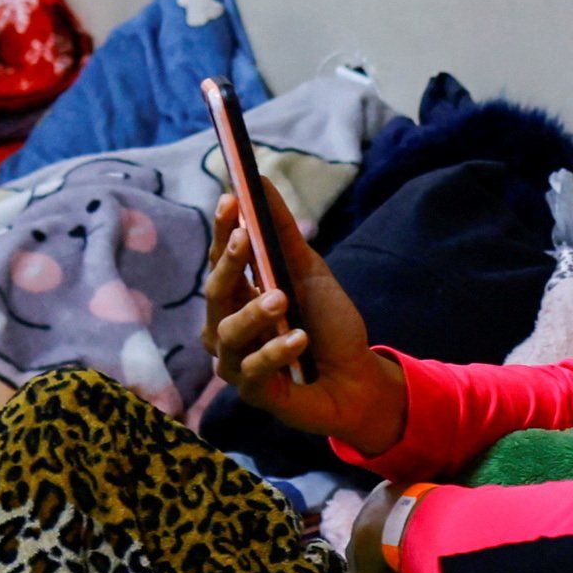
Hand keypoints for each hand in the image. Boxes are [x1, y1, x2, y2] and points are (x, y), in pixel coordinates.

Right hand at [202, 170, 408, 452]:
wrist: (357, 379)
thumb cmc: (327, 325)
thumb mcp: (310, 272)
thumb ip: (283, 233)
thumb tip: (260, 179)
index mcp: (238, 295)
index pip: (221, 259)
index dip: (223, 230)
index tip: (231, 199)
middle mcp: (227, 327)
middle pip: (214, 293)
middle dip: (229, 264)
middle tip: (246, 240)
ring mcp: (236, 361)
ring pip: (227, 333)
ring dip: (254, 313)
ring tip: (281, 299)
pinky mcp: (253, 392)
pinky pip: (253, 370)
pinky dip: (275, 352)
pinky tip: (299, 339)